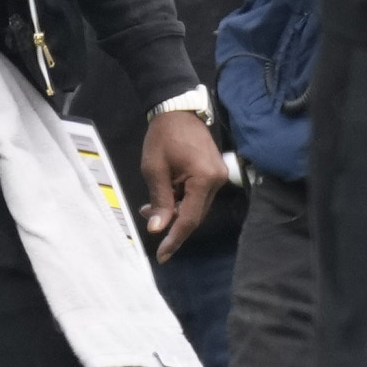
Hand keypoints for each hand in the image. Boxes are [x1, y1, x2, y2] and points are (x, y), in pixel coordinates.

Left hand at [140, 111, 225, 261]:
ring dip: (174, 210)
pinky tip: (165, 195)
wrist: (177, 111)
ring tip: (151, 205)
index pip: (189, 218)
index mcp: (204, 179)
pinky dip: (181, 199)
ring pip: (196, 206)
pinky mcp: (214, 173)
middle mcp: (217, 181)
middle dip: (171, 221)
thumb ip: (159, 201)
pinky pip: (198, 195)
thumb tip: (158, 229)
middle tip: (147, 216)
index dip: (175, 238)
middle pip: (195, 215)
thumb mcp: (154, 169)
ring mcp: (218, 177)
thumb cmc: (163, 137)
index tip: (163, 255)